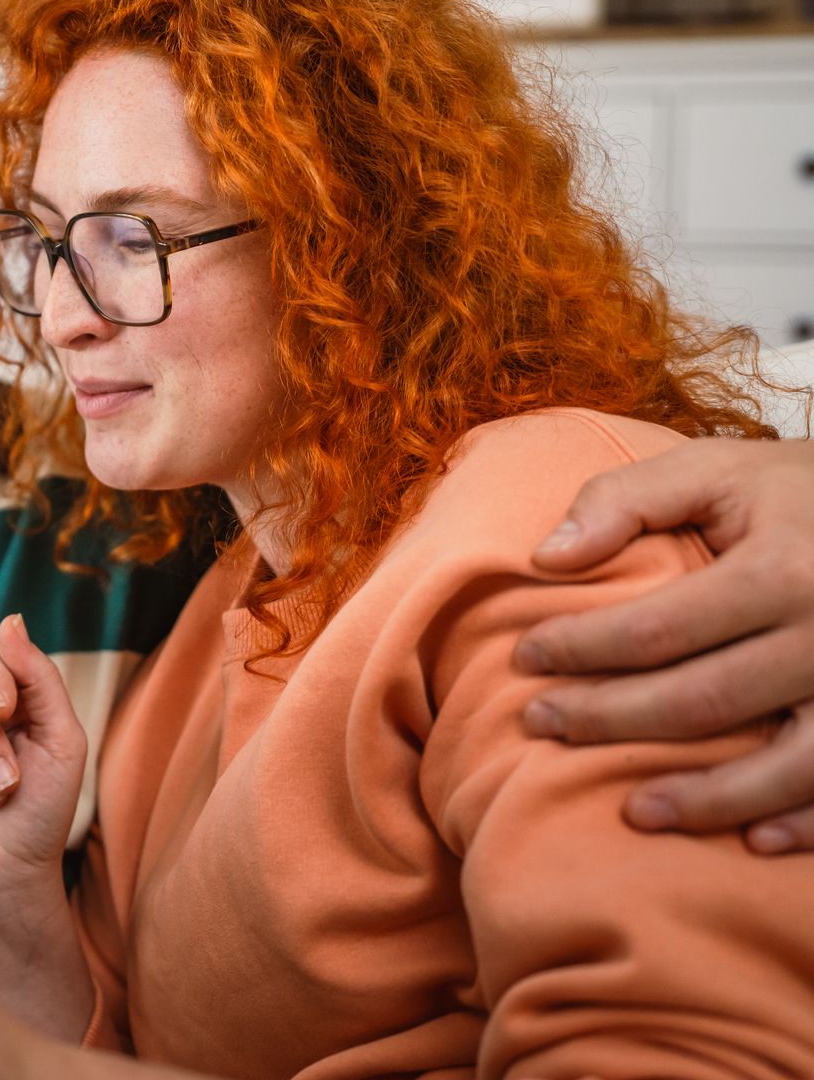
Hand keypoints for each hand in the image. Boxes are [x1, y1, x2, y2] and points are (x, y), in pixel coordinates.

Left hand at [517, 438, 813, 852]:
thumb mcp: (716, 470)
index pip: (654, 630)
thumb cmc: (796, 492)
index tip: (524, 659)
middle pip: (702, 701)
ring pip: (785, 765)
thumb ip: (626, 499)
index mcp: (779, 570)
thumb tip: (545, 557)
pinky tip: (754, 840)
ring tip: (633, 812)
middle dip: (609, 721)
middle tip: (540, 724)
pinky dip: (807, 823)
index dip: (579, 649)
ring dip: (706, 799)